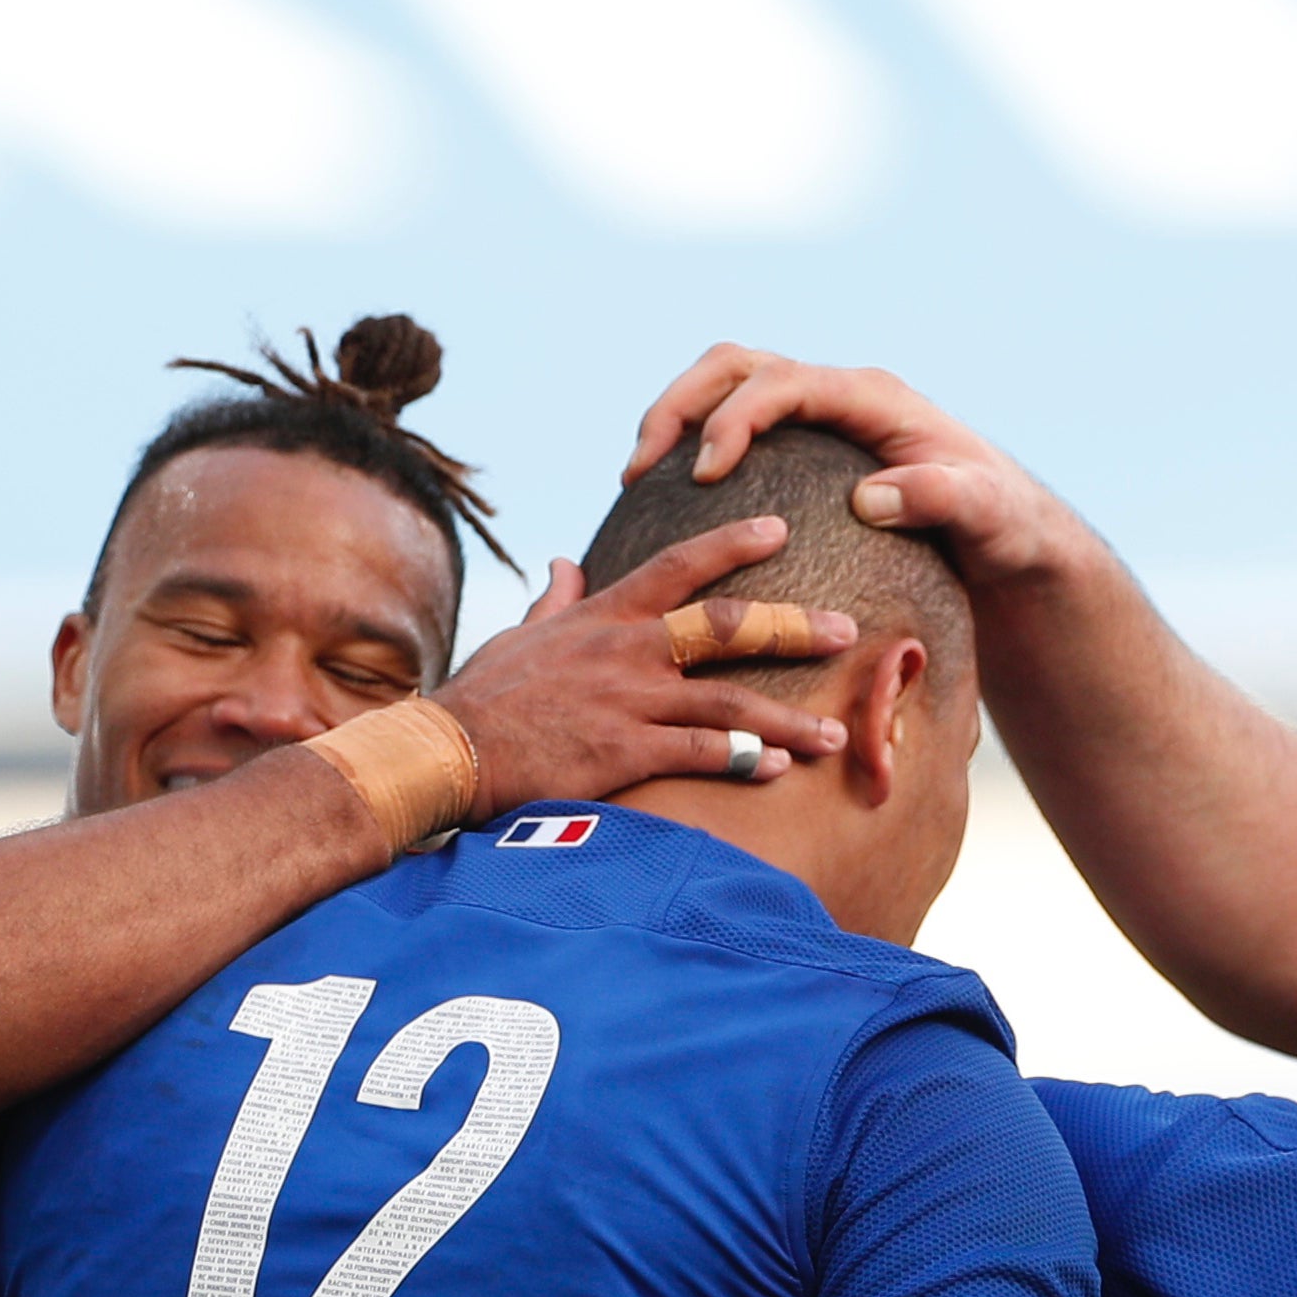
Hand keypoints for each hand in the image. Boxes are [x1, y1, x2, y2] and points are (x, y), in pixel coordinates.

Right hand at [439, 519, 858, 811]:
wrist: (448, 750)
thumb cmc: (484, 697)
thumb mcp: (521, 637)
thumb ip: (554, 602)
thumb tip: (564, 564)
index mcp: (605, 617)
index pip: (678, 565)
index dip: (731, 542)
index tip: (779, 528)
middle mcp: (626, 651)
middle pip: (726, 627)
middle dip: (793, 628)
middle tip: (848, 630)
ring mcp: (629, 701)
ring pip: (729, 701)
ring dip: (788, 718)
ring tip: (836, 734)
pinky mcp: (624, 752)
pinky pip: (700, 753)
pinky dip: (745, 760)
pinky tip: (780, 768)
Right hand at [623, 347, 1088, 589]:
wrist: (1011, 533)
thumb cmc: (1003, 525)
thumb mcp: (986, 516)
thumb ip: (940, 499)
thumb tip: (872, 497)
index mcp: (872, 397)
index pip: (783, 383)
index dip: (735, 418)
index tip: (703, 473)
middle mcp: (839, 392)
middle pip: (735, 366)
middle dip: (679, 404)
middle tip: (638, 470)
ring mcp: (820, 413)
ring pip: (725, 385)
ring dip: (674, 418)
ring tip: (636, 479)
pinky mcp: (808, 443)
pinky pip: (737, 425)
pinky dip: (693, 445)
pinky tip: (667, 503)